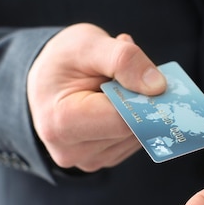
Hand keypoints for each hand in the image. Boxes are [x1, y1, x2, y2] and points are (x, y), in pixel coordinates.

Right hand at [27, 23, 166, 171]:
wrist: (45, 81)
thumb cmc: (62, 60)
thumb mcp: (87, 44)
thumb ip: (122, 59)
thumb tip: (158, 86)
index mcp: (62, 123)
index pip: (122, 120)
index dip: (143, 97)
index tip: (152, 77)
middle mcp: (72, 151)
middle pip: (132, 131)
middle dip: (141, 101)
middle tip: (132, 74)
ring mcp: (88, 160)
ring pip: (137, 137)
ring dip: (139, 110)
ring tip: (117, 87)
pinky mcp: (103, 160)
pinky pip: (134, 141)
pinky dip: (135, 119)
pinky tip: (118, 102)